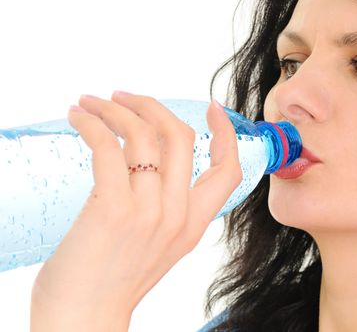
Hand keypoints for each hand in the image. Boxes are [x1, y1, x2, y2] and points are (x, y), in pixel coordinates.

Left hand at [30, 92, 241, 330]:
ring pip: (144, 135)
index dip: (225, 133)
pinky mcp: (113, 209)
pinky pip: (108, 147)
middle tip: (123, 96)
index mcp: (194, 225)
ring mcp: (149, 212)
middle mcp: (178, 216)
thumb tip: (142, 159)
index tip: (211, 106)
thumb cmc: (110, 280)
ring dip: (114, 108)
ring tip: (92, 103)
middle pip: (181, 137)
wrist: (84, 319)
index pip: (229, 171)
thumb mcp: (155, 243)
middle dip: (151, 105)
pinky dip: (92, 123)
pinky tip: (78, 117)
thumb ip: (163, 207)